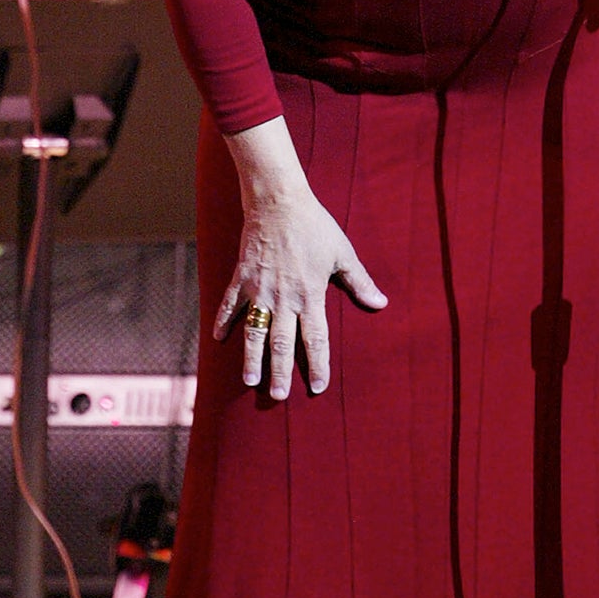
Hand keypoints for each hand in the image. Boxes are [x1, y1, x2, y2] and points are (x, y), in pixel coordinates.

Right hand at [215, 186, 386, 400]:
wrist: (278, 202)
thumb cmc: (315, 226)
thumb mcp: (342, 253)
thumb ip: (359, 282)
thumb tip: (380, 304)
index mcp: (311, 295)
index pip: (316, 339)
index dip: (318, 365)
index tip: (318, 387)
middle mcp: (284, 298)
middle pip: (281, 343)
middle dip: (280, 372)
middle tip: (277, 396)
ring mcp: (259, 289)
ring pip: (254, 331)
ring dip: (252, 358)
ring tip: (250, 380)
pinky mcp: (241, 278)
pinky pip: (229, 304)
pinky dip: (223, 321)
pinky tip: (218, 339)